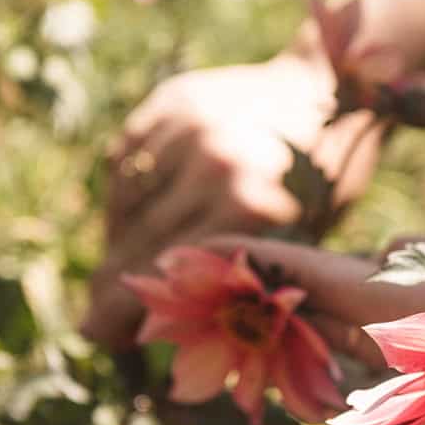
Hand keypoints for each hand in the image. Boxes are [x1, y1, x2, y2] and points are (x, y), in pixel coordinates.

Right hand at [82, 52, 381, 347]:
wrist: (330, 89)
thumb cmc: (327, 177)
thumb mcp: (304, 232)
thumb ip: (246, 269)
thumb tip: (177, 318)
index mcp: (251, 203)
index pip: (171, 270)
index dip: (130, 307)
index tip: (103, 335)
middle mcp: (213, 163)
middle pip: (141, 238)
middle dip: (111, 286)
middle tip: (94, 323)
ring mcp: (189, 127)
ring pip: (128, 200)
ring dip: (118, 240)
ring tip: (119, 272)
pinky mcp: (170, 102)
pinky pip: (127, 161)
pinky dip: (123, 195)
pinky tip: (131, 222)